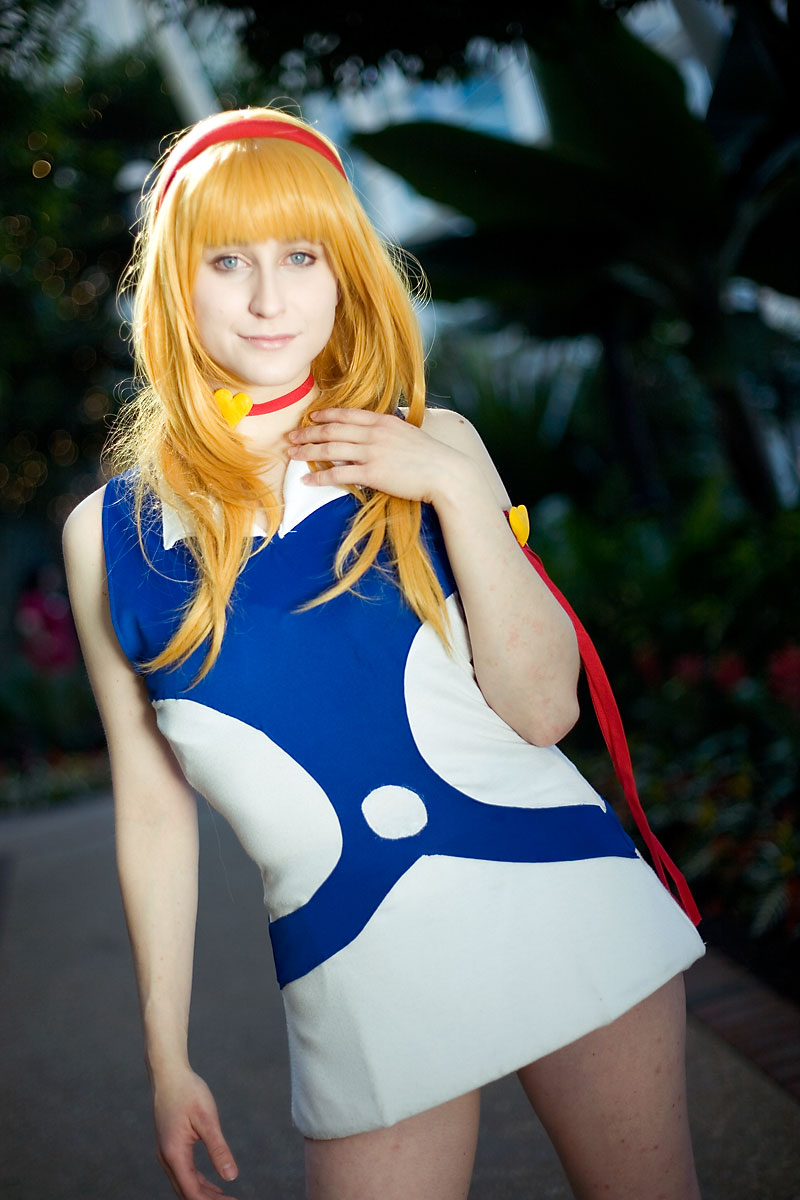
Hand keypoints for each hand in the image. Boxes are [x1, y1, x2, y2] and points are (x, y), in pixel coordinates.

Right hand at [152, 1068, 238, 1199]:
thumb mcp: (207, 1119)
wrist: (168, 1073)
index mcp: (174, 1154)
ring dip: (204, 1194)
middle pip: (186, 1192)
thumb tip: (231, 1177)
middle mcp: (167, 1158)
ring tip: (226, 1199)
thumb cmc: (188, 1091)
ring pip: (184, 1184)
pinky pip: (183, 1172)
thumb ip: (218, 1149)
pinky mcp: (169, 1146)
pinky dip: (198, 1182)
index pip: (192, 1192)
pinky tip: (212, 1185)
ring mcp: (166, 1153)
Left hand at [287, 408, 478, 504]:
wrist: (445, 472)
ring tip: (292, 454)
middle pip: (332, 430)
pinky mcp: (372, 473)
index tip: (311, 417)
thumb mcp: (408, 434)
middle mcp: (373, 433)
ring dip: (308, 451)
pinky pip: (338, 473)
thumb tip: (378, 433)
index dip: (326, 415)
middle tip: (291, 436)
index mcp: (382, 421)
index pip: (347, 414)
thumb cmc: (431, 456)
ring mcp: (371, 452)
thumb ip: (389, 431)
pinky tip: (307, 480)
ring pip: (330, 449)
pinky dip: (320, 476)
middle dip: (308, 433)